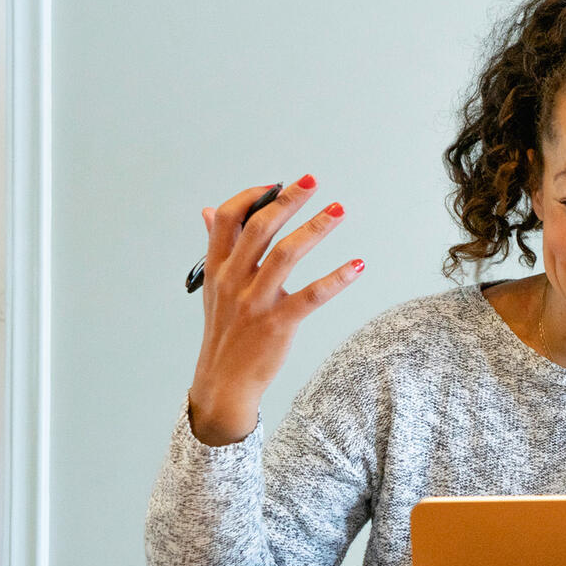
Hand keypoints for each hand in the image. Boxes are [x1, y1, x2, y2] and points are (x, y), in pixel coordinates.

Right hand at [187, 174, 361, 445]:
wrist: (223, 383)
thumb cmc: (225, 331)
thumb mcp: (214, 288)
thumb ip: (217, 247)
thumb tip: (209, 210)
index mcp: (217, 268)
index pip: (229, 219)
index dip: (253, 196)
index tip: (278, 183)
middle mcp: (233, 281)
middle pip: (260, 229)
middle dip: (288, 201)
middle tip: (313, 181)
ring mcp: (255, 303)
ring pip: (287, 255)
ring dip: (316, 228)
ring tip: (339, 210)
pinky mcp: (278, 324)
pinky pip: (311, 296)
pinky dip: (336, 278)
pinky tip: (357, 265)